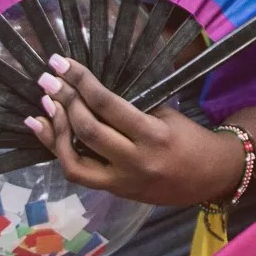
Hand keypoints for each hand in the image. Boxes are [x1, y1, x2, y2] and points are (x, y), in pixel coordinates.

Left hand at [29, 57, 245, 206]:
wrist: (211, 177)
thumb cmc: (191, 138)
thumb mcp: (166, 116)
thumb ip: (129, 110)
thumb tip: (88, 91)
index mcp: (153, 135)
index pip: (107, 105)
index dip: (81, 81)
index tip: (62, 62)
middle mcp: (135, 161)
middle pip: (88, 131)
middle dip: (63, 101)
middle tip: (47, 79)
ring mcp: (122, 182)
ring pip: (74, 162)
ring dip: (54, 132)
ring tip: (43, 106)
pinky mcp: (115, 192)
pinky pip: (80, 174)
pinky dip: (59, 152)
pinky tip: (46, 131)